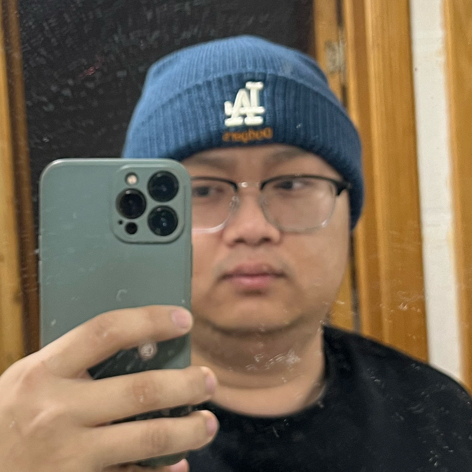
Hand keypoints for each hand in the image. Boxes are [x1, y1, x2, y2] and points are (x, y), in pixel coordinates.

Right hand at [0, 306, 217, 471]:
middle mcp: (56, 412)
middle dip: (186, 384)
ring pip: (148, 439)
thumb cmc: (7, 418)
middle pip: (140, 391)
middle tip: (209, 380)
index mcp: (44, 372)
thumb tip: (143, 346)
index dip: (150, 321)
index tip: (184, 319)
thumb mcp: (29, 380)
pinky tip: (179, 465)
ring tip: (208, 423)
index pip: (106, 332)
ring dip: (188, 431)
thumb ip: (75, 363)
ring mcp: (68, 457)